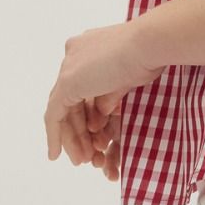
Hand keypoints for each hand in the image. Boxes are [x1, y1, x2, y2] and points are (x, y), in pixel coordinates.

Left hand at [45, 19, 165, 166]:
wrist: (149, 44)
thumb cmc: (148, 56)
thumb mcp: (126, 80)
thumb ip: (108, 98)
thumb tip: (99, 117)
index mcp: (89, 47)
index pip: (82, 87)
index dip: (87, 114)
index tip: (95, 134)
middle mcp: (74, 54)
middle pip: (70, 100)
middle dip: (77, 130)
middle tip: (85, 155)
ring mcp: (69, 67)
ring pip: (62, 109)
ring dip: (71, 137)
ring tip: (81, 160)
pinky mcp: (68, 82)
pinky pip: (54, 115)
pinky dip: (55, 135)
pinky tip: (56, 154)